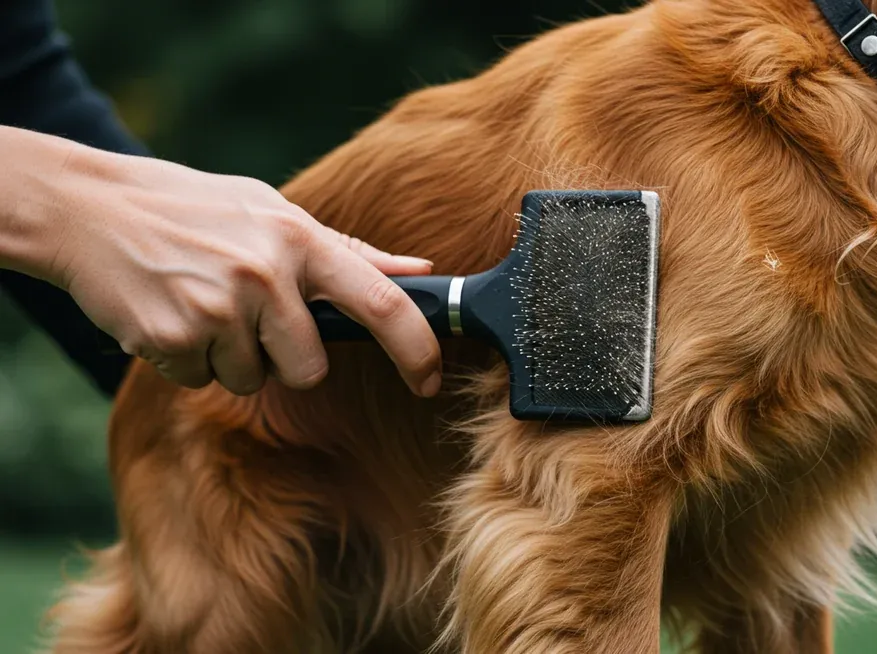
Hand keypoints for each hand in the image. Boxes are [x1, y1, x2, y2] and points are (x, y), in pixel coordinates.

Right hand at [27, 134, 441, 397]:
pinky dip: (186, 359)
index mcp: (300, 238)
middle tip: (246, 315)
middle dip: (283, 358)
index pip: (381, 303)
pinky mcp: (172, 338)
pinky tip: (166, 312)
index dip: (416, 349)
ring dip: (229, 357)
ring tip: (198, 302)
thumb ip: (346, 250)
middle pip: (309, 369)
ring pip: (251, 379)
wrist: (86, 208)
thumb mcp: (271, 211)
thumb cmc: (192, 209)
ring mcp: (218, 309)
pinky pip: (201, 380)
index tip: (430, 380)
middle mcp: (266, 275)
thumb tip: (418, 271)